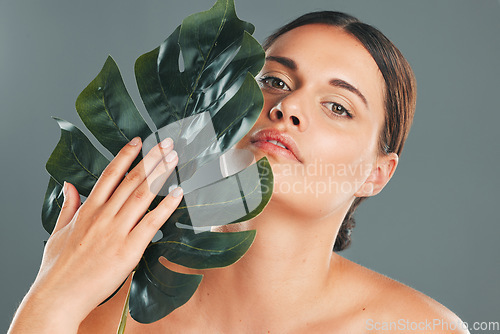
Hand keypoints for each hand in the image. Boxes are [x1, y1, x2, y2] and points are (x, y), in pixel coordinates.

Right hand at [9, 137, 182, 332]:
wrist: (59, 295)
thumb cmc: (58, 267)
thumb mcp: (59, 230)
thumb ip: (68, 205)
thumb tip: (68, 185)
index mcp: (88, 209)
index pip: (110, 174)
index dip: (126, 155)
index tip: (140, 140)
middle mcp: (104, 215)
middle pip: (132, 179)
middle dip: (152, 158)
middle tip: (167, 143)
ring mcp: (117, 231)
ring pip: (143, 195)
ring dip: (161, 175)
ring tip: (174, 159)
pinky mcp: (129, 249)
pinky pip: (152, 222)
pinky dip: (166, 207)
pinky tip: (177, 193)